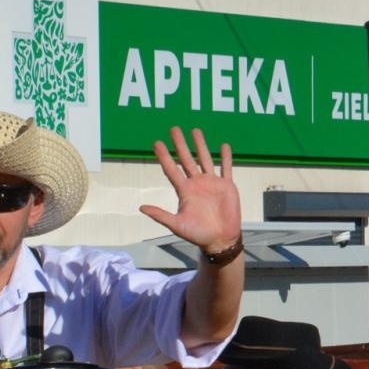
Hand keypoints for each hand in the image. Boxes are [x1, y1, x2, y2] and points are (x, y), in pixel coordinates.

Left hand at [143, 126, 241, 254]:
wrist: (219, 240)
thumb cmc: (197, 234)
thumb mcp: (176, 225)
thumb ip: (160, 215)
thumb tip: (141, 208)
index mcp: (184, 191)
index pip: (172, 169)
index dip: (164, 156)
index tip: (156, 143)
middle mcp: (197, 183)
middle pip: (187, 159)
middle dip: (180, 144)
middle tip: (174, 129)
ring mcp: (212, 183)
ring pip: (205, 159)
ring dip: (200, 145)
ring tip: (195, 131)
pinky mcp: (227, 186)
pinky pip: (226, 168)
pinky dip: (226, 157)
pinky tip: (224, 145)